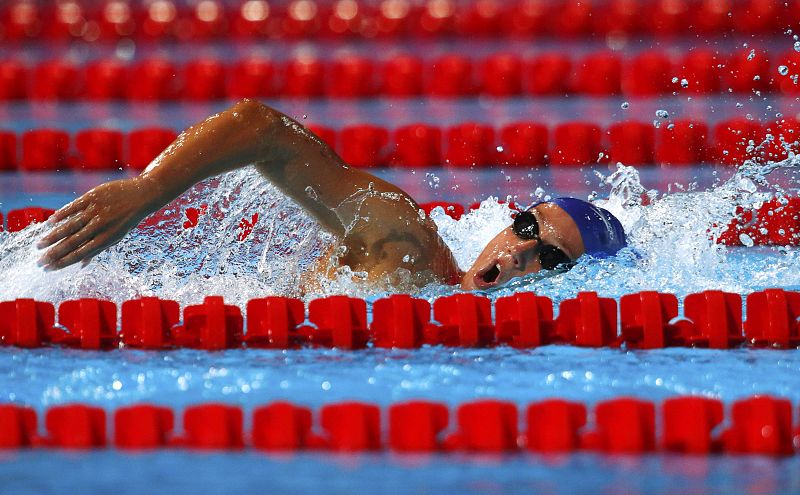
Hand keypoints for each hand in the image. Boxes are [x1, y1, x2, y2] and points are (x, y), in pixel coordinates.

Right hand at [37, 177, 158, 270]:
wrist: (142, 195)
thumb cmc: (127, 218)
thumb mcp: (117, 236)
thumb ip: (98, 249)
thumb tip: (81, 265)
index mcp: (106, 238)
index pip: (80, 254)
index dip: (63, 262)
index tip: (48, 268)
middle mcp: (100, 226)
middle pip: (72, 242)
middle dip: (54, 254)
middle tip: (38, 262)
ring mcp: (96, 211)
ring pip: (70, 225)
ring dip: (53, 236)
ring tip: (39, 245)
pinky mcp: (93, 196)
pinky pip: (74, 206)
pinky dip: (62, 214)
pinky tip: (50, 222)